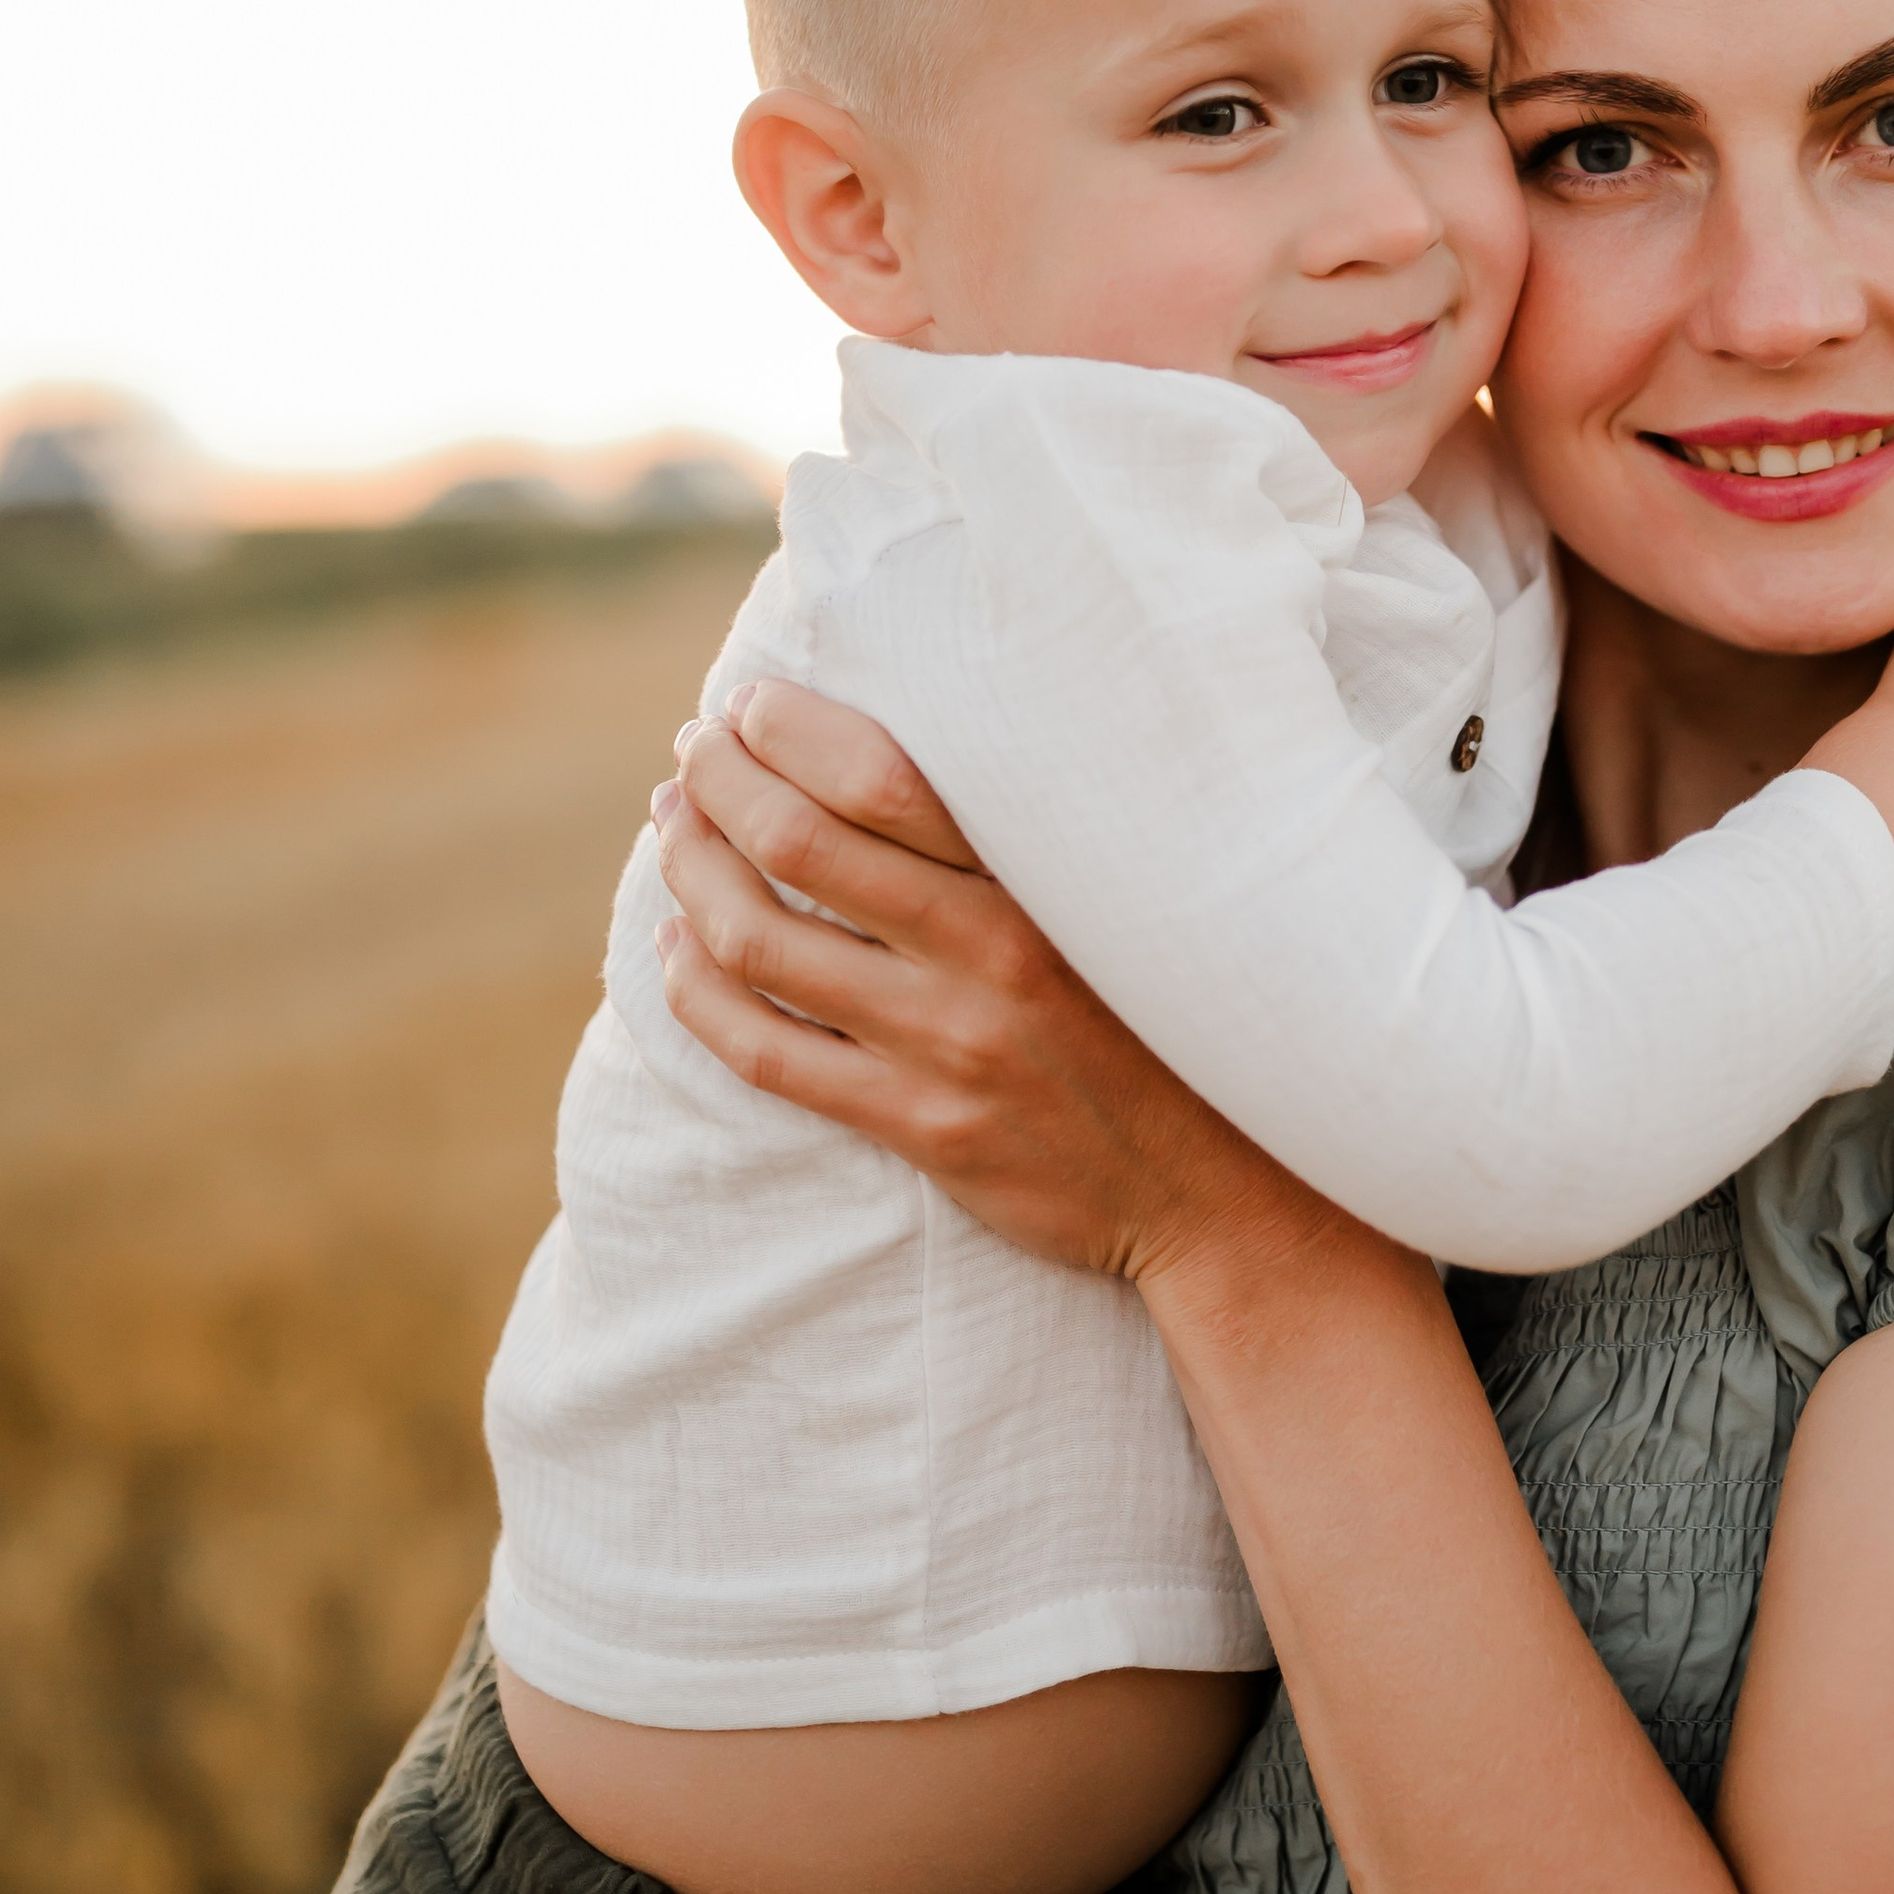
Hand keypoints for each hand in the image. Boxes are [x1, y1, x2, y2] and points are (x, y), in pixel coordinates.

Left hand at [649, 683, 1314, 1291]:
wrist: (1222, 1189)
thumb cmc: (1163, 1022)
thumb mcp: (1118, 904)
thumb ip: (1019, 841)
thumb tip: (895, 753)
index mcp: (1041, 878)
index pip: (880, 776)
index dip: (790, 731)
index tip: (750, 704)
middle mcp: (990, 953)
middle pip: (800, 846)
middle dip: (718, 785)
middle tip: (691, 754)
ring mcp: (949, 1046)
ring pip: (762, 946)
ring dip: (692, 875)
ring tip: (671, 835)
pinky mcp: (922, 1128)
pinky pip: (767, 1054)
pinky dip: (696, 996)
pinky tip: (674, 956)